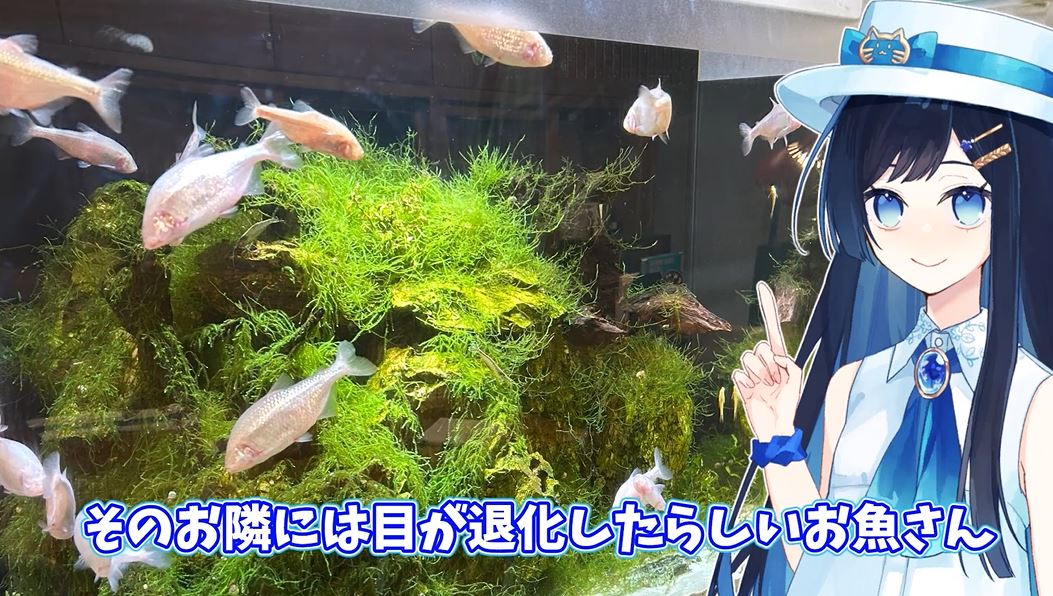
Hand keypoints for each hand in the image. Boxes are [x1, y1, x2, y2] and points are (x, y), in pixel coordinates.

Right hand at [732, 281, 802, 442]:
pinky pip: (737, 373)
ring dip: (759, 375)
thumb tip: (775, 355)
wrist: (774, 429)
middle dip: (767, 365)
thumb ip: (789, 363)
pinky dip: (745, 383)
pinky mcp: (741, 385)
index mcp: (779, 359)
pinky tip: (753, 394)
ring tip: (766, 390)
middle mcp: (765, 363)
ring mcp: (752, 373)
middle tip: (775, 382)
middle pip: (759, 347)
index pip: (773, 330)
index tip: (762, 287)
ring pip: (747, 359)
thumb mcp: (796, 381)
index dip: (768, 309)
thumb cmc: (789, 407)